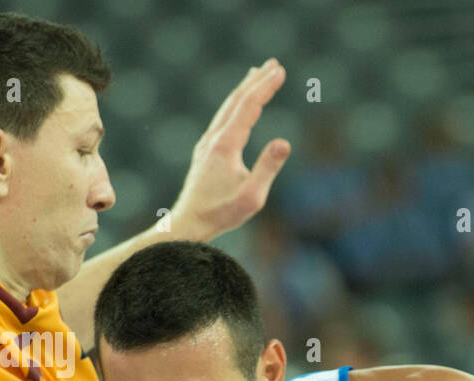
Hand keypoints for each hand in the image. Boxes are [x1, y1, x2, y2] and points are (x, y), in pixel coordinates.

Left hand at [169, 59, 291, 240]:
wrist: (188, 223)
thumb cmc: (222, 214)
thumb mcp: (252, 196)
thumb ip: (268, 168)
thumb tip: (284, 142)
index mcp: (226, 145)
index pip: (248, 107)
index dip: (265, 87)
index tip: (280, 71)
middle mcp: (214, 138)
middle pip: (236, 101)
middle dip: (256, 81)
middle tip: (274, 64)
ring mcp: (208, 143)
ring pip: (227, 108)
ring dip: (244, 90)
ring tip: (256, 75)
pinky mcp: (206, 151)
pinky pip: (223, 119)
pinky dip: (235, 105)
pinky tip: (239, 107)